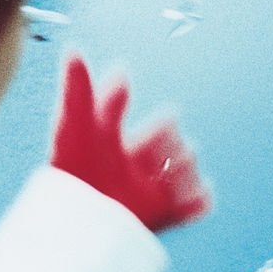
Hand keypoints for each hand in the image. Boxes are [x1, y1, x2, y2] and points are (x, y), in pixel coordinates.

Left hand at [50, 56, 210, 231]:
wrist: (79, 223)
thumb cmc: (72, 173)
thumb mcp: (73, 125)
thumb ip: (77, 88)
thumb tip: (73, 47)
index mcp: (119, 143)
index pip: (151, 121)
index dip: (158, 117)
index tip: (160, 111)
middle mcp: (136, 167)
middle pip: (174, 143)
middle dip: (172, 143)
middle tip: (158, 153)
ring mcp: (151, 192)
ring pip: (186, 170)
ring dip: (185, 171)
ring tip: (169, 178)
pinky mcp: (162, 216)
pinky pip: (195, 205)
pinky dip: (199, 200)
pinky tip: (195, 197)